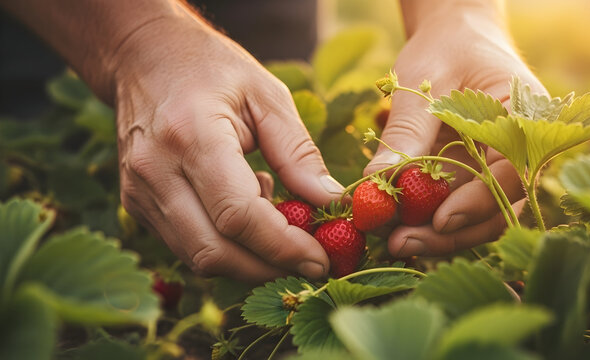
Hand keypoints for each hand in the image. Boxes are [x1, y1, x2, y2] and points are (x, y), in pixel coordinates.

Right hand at [114, 15, 343, 281]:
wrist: (144, 58)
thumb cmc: (211, 69)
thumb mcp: (267, 95)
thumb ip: (298, 152)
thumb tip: (329, 202)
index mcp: (191, 135)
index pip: (238, 215)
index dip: (283, 247)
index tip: (321, 261)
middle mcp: (156, 171)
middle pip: (215, 251)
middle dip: (270, 268)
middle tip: (310, 262)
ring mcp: (138, 192)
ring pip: (198, 258)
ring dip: (249, 260)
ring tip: (277, 223)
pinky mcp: (136, 204)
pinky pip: (186, 246)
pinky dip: (226, 246)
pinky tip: (245, 212)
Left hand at [364, 0, 545, 257]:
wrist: (455, 38)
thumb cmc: (446, 49)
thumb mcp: (423, 81)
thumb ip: (406, 130)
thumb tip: (376, 180)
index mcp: (526, 118)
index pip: (513, 172)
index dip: (478, 202)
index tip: (438, 221)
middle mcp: (521, 152)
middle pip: (498, 208)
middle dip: (451, 234)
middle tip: (400, 242)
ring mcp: (498, 169)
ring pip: (478, 218)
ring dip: (438, 236)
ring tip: (393, 241)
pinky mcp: (475, 178)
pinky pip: (458, 207)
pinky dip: (430, 222)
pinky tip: (398, 228)